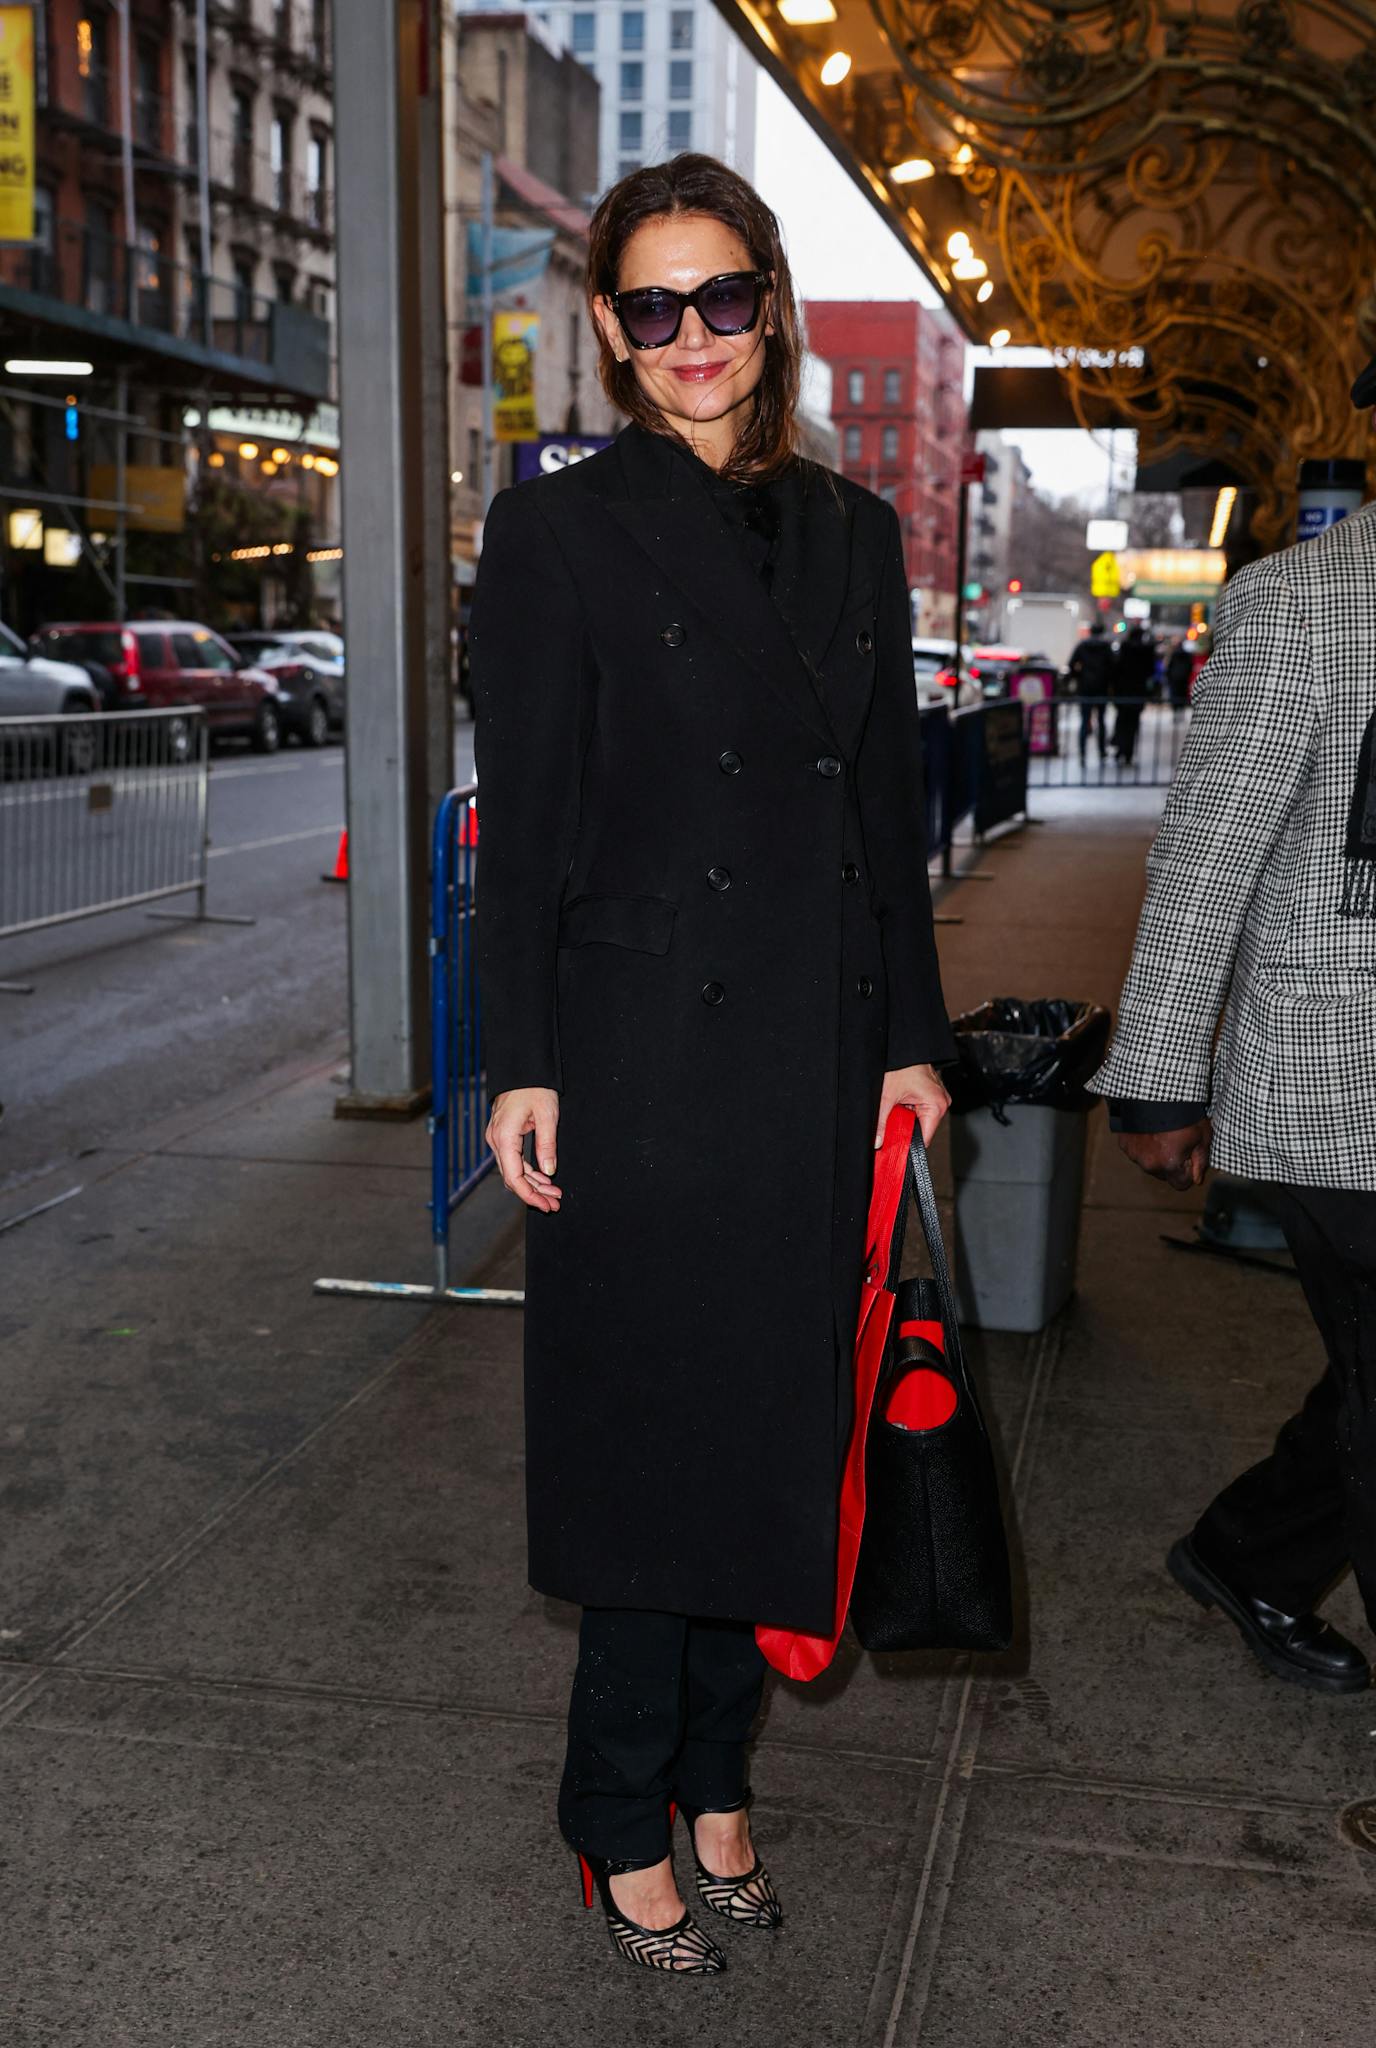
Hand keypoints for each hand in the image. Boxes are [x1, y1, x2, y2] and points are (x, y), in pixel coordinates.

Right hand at [486, 1086, 562, 1211]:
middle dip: (534, 1193)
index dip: (529, 1195)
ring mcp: (498, 1138)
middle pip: (512, 1177)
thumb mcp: (547, 1115)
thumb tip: (549, 1171)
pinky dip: (528, 1172)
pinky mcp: (503, 1136)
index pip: (513, 1177)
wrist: (522, 1068)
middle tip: (554, 1204)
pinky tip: (544, 1179)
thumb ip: (547, 1144)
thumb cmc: (534, 1087)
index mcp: (504, 1137)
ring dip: (533, 1184)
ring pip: (513, 1170)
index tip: (545, 1205)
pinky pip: (513, 1160)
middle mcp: (496, 1140)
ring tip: (553, 1194)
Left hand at [875, 1063, 950, 1149]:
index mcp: (936, 1104)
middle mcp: (940, 1101)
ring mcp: (936, 1096)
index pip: (925, 1138)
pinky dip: (907, 1108)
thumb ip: (881, 1122)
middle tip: (889, 1121)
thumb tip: (878, 1140)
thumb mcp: (887, 1096)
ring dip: (904, 1117)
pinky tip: (899, 1100)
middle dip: (904, 1128)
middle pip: (920, 1129)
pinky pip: (918, 1108)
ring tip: (895, 1105)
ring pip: (918, 1119)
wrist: (901, 1046)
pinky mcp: (929, 1092)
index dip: (908, 1145)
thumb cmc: (900, 1063)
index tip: (895, 1148)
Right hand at [1117, 1118, 1212, 1192]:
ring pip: (1148, 1162)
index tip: (1189, 1154)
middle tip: (1176, 1140)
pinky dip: (1142, 1143)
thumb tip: (1196, 1179)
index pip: (1181, 1183)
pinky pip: (1136, 1150)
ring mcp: (1133, 1154)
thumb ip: (1201, 1161)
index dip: (1188, 1170)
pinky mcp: (1123, 1143)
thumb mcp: (1202, 1136)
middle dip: (1170, 1162)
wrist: (1156, 1091)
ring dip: (1155, 1153)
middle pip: (1163, 1174)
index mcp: (1169, 1165)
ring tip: (1161, 1132)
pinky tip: (1149, 1129)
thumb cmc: (1183, 1113)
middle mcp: (1149, 1164)